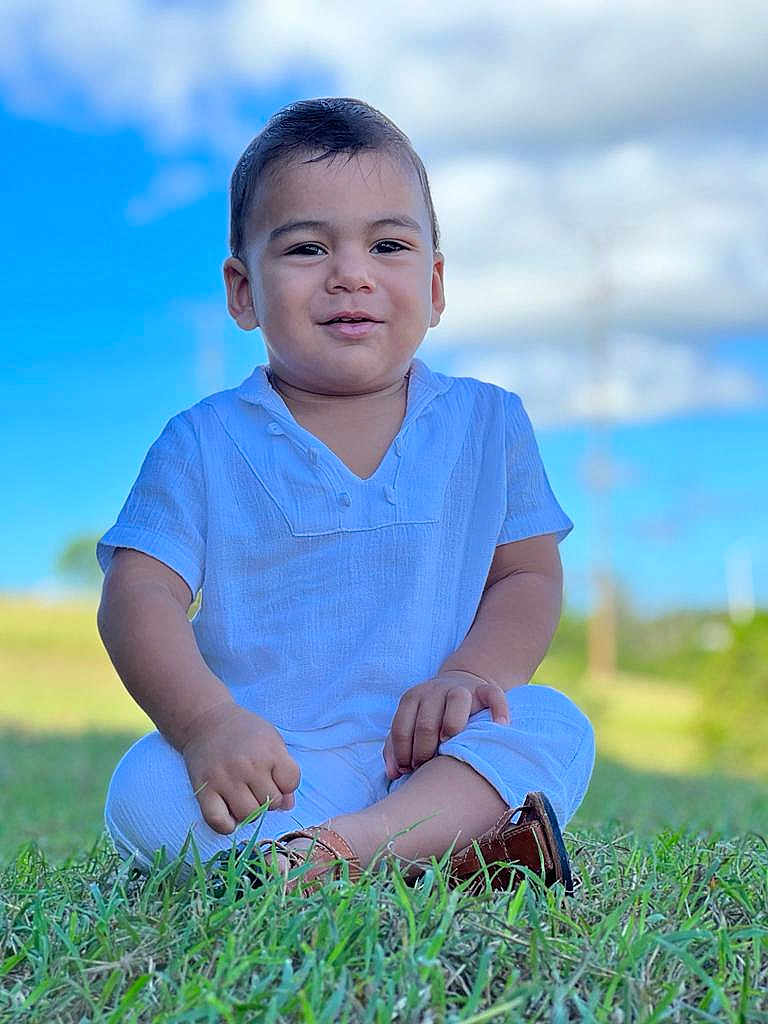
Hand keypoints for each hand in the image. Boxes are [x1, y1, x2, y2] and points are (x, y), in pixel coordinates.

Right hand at [180, 702, 300, 833]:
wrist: (206, 721)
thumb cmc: (244, 730)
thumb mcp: (272, 740)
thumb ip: (284, 771)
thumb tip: (288, 806)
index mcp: (268, 751)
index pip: (291, 782)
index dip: (287, 783)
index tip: (276, 776)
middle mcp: (247, 766)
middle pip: (272, 802)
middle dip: (270, 798)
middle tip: (258, 786)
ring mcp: (224, 779)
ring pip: (249, 815)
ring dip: (251, 812)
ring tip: (245, 797)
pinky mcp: (203, 789)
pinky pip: (218, 821)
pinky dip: (227, 825)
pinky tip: (230, 814)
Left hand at [382, 671, 509, 780]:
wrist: (459, 684)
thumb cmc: (431, 714)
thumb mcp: (410, 723)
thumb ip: (396, 746)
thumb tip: (393, 773)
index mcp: (412, 698)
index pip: (401, 727)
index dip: (403, 753)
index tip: (408, 769)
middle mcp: (434, 690)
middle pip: (426, 721)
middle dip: (423, 750)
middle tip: (426, 765)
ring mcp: (461, 688)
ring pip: (457, 700)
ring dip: (451, 726)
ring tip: (450, 746)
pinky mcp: (484, 689)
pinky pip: (494, 695)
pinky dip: (498, 710)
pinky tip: (500, 726)